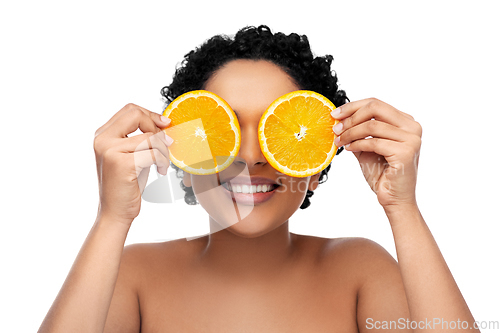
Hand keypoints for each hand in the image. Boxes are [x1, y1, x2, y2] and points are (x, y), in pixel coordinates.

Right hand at [93, 103, 172, 225]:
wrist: (115, 212)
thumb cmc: (126, 184)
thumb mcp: (130, 155)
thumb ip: (140, 137)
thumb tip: (164, 123)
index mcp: (102, 135)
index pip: (130, 110)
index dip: (150, 114)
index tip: (165, 125)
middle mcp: (103, 140)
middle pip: (137, 115)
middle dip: (156, 127)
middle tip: (167, 142)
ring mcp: (110, 151)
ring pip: (150, 137)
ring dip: (163, 150)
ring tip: (163, 162)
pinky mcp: (122, 164)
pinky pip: (153, 153)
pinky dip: (163, 161)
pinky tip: (161, 170)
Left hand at [331, 98, 421, 209]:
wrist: (394, 199)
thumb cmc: (382, 173)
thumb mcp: (367, 147)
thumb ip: (358, 132)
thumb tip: (339, 119)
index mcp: (405, 122)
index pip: (376, 104)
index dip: (353, 106)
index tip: (335, 114)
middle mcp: (412, 127)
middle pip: (375, 108)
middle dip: (351, 116)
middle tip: (336, 127)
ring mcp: (411, 139)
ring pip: (372, 126)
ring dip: (350, 133)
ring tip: (340, 141)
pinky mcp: (406, 152)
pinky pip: (374, 142)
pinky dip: (357, 144)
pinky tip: (349, 149)